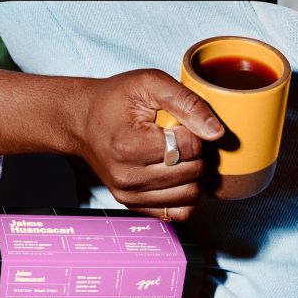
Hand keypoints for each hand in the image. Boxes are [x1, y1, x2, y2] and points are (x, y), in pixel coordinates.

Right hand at [65, 69, 224, 220]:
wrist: (82, 120)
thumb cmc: (114, 100)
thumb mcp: (150, 83)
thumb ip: (188, 103)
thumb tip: (216, 132)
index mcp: (131, 146)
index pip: (190, 147)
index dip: (194, 130)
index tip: (179, 122)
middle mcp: (128, 177)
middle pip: (193, 172)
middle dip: (195, 152)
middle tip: (180, 137)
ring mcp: (129, 195)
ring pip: (189, 195)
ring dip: (192, 174)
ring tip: (178, 154)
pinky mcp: (132, 204)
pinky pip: (176, 213)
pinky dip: (184, 194)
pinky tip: (175, 174)